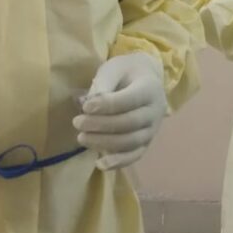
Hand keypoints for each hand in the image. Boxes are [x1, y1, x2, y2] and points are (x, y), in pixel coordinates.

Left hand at [73, 53, 166, 170]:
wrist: (145, 79)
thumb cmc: (125, 72)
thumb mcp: (114, 68)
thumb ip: (103, 83)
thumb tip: (88, 105)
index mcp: (149, 88)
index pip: (129, 100)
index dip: (106, 105)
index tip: (85, 106)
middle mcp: (155, 111)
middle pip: (129, 123)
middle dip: (101, 125)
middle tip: (77, 122)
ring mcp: (152, 129)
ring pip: (130, 142)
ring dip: (104, 143)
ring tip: (82, 138)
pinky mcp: (146, 142)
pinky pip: (134, 155)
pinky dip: (118, 162)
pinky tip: (99, 164)